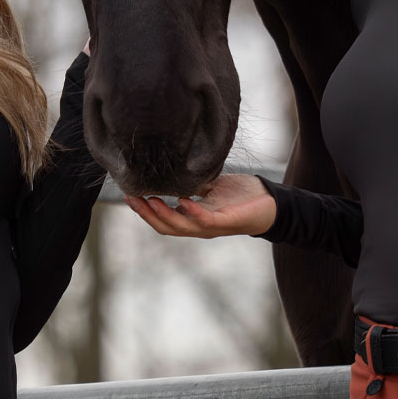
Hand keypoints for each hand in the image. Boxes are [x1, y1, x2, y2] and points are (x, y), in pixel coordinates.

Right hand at [125, 173, 276, 237]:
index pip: (164, 219)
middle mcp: (199, 226)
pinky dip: (192, 211)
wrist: (269, 202)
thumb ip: (192, 184)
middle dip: (146, 214)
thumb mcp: (211, 186)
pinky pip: (205, 220)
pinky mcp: (226, 221)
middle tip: (130, 198)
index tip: (128, 195)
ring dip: (163, 214)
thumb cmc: (241, 195)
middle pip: (166, 226)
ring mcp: (212, 226)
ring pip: (181, 227)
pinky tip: (182, 200)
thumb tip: (173, 171)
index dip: (145, 211)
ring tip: (148, 200)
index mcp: (193, 218)